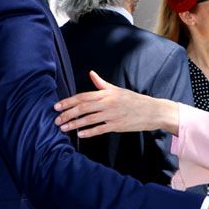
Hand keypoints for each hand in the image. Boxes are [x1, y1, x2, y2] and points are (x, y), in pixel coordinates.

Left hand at [54, 71, 179, 136]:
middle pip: (82, 108)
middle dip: (67, 114)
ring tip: (63, 128)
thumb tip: (91, 74)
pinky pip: (100, 129)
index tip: (57, 106)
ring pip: (88, 119)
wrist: (152, 111)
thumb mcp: (117, 90)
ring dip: (74, 124)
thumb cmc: (134, 100)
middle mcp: (107, 103)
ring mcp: (112, 115)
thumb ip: (102, 84)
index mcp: (106, 93)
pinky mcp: (117, 125)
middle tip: (56, 119)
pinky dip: (89, 132)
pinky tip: (80, 134)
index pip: (83, 97)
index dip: (68, 101)